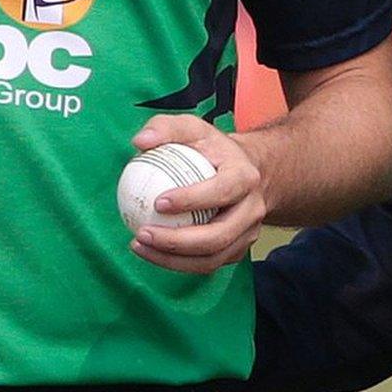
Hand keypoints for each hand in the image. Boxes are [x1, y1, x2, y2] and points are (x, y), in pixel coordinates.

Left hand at [127, 114, 267, 274]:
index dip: (191, 200)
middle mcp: (252, 209)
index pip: (221, 192)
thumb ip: (165, 128)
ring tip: (139, 246)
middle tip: (142, 234)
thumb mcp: (192, 128)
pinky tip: (150, 251)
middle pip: (218, 236)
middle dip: (177, 242)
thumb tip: (139, 142)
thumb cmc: (212, 148)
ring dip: (173, 260)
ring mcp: (247, 234)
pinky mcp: (238, 249)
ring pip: (213, 259)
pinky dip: (177, 263)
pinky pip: (208, 264)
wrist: (247, 170)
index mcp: (245, 177)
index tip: (157, 202)